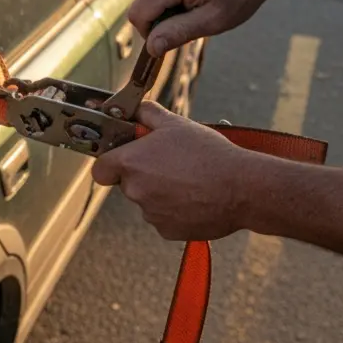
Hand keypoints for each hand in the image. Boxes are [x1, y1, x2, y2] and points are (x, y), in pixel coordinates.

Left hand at [92, 102, 263, 241]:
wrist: (242, 187)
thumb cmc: (209, 153)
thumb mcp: (176, 124)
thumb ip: (148, 114)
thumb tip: (136, 110)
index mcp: (130, 163)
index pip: (101, 169)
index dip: (111, 163)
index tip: (125, 158)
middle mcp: (135, 190)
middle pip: (127, 184)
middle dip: (143, 175)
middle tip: (170, 165)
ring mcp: (151, 213)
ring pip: (148, 202)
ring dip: (161, 193)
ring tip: (189, 181)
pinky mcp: (168, 231)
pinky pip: (164, 219)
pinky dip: (176, 212)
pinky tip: (196, 198)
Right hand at [129, 0, 289, 56]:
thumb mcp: (214, 21)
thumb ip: (178, 33)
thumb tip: (151, 47)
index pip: (138, 15)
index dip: (151, 33)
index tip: (175, 37)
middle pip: (141, 6)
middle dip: (162, 20)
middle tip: (194, 19)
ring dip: (166, 9)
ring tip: (196, 5)